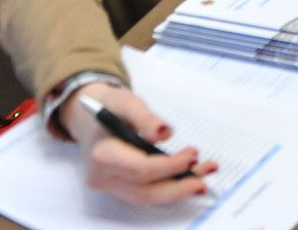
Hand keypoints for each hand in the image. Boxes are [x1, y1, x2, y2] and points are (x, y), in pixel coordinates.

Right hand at [61, 83, 215, 204]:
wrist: (91, 117)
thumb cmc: (111, 107)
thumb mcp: (128, 102)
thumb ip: (146, 117)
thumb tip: (164, 133)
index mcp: (102, 155)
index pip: (140, 170)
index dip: (169, 166)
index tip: (193, 155)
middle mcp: (102, 177)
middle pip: (144, 192)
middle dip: (178, 186)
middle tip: (206, 174)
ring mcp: (109, 186)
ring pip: (147, 196)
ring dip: (178, 188)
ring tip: (205, 174)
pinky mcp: (118, 188)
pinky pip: (146, 192)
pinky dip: (169, 186)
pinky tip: (190, 176)